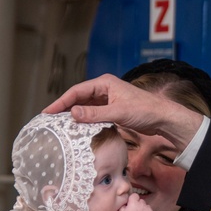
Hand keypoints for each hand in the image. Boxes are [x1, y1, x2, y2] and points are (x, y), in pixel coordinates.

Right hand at [43, 75, 203, 150]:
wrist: (162, 117)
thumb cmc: (144, 110)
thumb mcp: (118, 112)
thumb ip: (95, 114)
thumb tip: (73, 114)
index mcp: (104, 83)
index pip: (77, 91)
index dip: (61, 101)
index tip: (48, 112)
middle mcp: (104, 89)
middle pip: (79, 98)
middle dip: (64, 108)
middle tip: (49, 119)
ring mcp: (108, 99)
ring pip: (85, 106)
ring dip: (74, 114)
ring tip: (59, 125)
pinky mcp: (112, 109)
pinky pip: (93, 113)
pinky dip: (84, 120)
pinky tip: (77, 128)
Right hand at [118, 194, 155, 210]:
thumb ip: (123, 205)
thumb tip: (125, 202)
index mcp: (134, 203)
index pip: (134, 195)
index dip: (133, 199)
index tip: (131, 204)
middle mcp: (142, 204)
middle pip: (141, 201)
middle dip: (139, 204)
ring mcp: (149, 209)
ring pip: (146, 206)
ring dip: (144, 209)